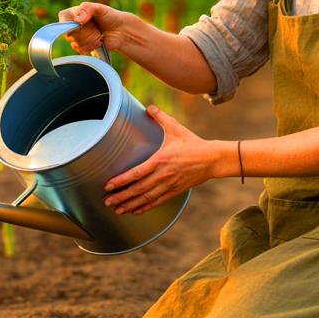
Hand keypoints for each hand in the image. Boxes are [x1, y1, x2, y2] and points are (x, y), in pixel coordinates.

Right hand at [58, 1, 129, 54]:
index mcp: (74, 13)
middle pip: (70, 32)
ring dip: (90, 40)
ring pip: (76, 42)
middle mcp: (72, 25)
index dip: (71, 22)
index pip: (63, 17)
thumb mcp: (100, 8)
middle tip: (97, 28)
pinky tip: (99, 42)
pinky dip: (91, 47)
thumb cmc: (110, 16)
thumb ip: (88, 9)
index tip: (81, 23)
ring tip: (100, 35)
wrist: (120, 31)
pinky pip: (80, 50)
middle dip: (86, 32)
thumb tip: (78, 19)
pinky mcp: (82, 47)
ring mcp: (76, 37)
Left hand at [103, 105, 225, 214]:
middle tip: (107, 202)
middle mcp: (163, 175)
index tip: (108, 185)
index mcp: (160, 160)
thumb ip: (160, 117)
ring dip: (130, 205)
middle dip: (121, 196)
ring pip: (146, 198)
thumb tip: (149, 106)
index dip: (121, 180)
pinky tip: (135, 211)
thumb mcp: (176, 128)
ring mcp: (169, 185)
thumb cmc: (192, 143)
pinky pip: (158, 201)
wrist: (212, 159)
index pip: (136, 173)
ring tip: (117, 210)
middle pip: (138, 189)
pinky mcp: (175, 191)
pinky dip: (145, 207)